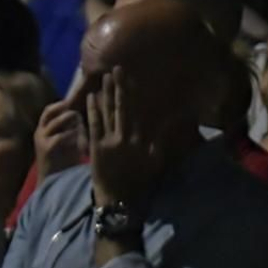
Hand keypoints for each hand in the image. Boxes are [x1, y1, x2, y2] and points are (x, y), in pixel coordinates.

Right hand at [34, 98, 85, 179]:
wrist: (53, 181)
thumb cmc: (63, 161)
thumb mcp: (65, 141)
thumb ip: (69, 128)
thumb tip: (79, 115)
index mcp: (43, 129)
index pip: (49, 110)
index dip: (61, 105)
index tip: (76, 107)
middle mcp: (40, 132)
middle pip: (52, 111)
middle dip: (69, 113)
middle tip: (80, 120)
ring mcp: (41, 140)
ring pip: (57, 121)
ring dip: (72, 123)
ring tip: (81, 130)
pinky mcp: (46, 149)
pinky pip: (61, 136)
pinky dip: (72, 136)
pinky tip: (79, 142)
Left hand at [86, 67, 158, 213]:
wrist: (118, 199)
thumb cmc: (139, 180)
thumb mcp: (156, 159)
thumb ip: (163, 138)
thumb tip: (177, 118)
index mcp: (140, 138)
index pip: (136, 110)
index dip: (132, 92)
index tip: (131, 76)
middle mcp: (125, 136)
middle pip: (121, 107)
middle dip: (118, 87)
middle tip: (115, 68)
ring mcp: (109, 142)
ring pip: (107, 113)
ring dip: (105, 94)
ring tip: (103, 77)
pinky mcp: (95, 148)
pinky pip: (93, 126)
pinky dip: (91, 111)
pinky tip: (90, 98)